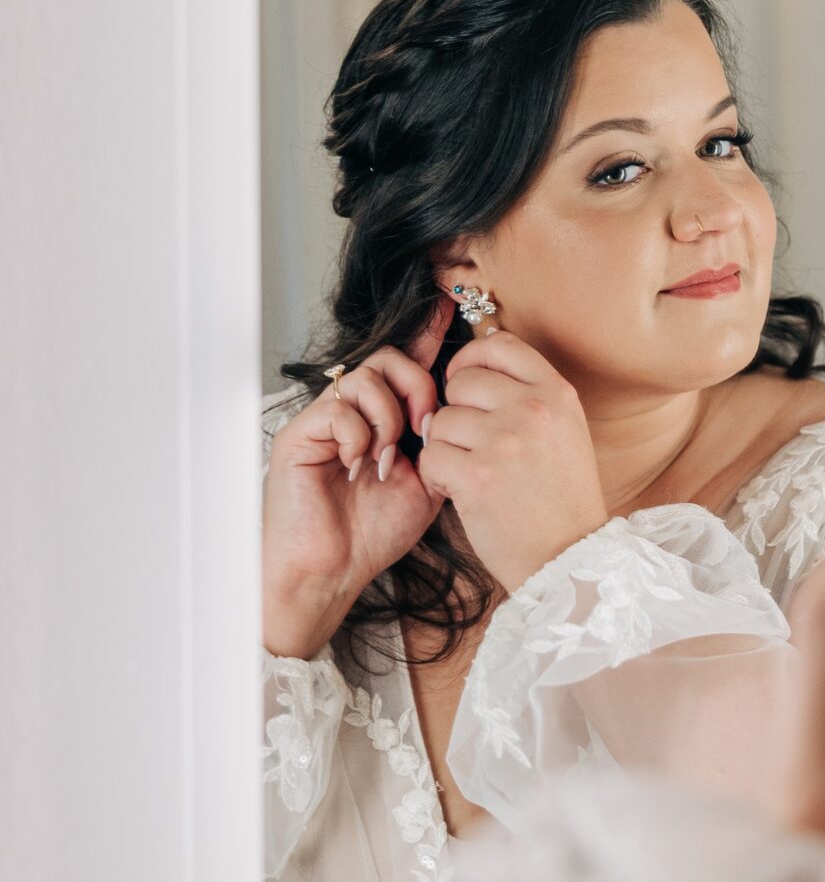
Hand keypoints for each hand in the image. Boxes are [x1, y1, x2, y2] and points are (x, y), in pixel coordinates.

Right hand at [262, 301, 450, 659]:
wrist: (332, 572)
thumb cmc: (373, 533)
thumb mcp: (428, 484)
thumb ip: (443, 444)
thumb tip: (467, 408)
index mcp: (384, 419)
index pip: (407, 363)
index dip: (429, 335)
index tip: (454, 309)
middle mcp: (352, 411)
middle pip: (390, 359)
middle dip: (419, 387)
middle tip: (426, 428)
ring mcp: (324, 420)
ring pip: (366, 378)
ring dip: (389, 416)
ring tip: (388, 458)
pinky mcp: (300, 434)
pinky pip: (338, 408)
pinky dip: (358, 435)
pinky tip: (359, 466)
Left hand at [414, 328, 607, 594]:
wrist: (569, 559)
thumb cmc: (562, 500)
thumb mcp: (565, 433)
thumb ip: (529, 397)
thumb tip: (473, 366)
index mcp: (558, 394)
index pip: (499, 345)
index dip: (471, 360)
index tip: (464, 384)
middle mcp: (533, 409)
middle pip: (462, 382)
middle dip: (456, 411)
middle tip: (471, 444)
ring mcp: (504, 440)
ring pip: (440, 420)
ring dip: (445, 447)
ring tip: (471, 472)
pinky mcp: (476, 474)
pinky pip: (430, 456)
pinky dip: (437, 477)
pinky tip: (460, 492)